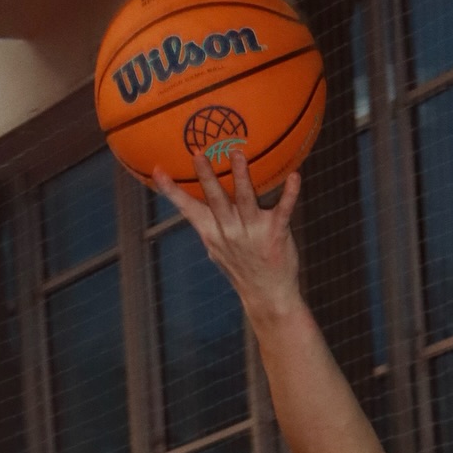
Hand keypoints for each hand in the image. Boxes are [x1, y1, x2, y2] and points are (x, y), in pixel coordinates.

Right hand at [153, 150, 301, 322]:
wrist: (269, 298)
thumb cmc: (244, 271)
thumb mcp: (219, 252)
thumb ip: (210, 228)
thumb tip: (195, 210)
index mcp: (214, 233)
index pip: (189, 209)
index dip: (173, 191)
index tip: (158, 171)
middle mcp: (230, 231)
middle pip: (216, 200)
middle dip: (206, 178)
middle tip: (198, 154)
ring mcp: (253, 233)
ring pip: (246, 200)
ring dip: (241, 177)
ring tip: (237, 155)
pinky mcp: (276, 234)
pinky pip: (284, 210)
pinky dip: (290, 193)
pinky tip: (295, 177)